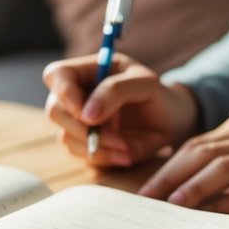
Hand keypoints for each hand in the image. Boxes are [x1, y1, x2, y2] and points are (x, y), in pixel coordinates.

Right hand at [41, 53, 198, 167]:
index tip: (87, 114)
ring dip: (98, 147)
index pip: (56, 75)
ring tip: (128, 148)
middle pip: (55, 110)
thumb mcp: (146, 84)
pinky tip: (126, 155)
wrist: (172, 122)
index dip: (64, 93)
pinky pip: (82, 155)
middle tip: (118, 138)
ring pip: (66, 137)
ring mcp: (79, 121)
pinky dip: (104, 158)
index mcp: (89, 70)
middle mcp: (78, 94)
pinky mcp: (86, 144)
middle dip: (85, 129)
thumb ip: (116, 90)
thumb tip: (86, 114)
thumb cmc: (159, 95)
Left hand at [138, 113, 228, 218]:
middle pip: (201, 152)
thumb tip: (192, 186)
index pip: (196, 143)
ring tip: (170, 208)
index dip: (167, 166)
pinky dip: (226, 205)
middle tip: (145, 201)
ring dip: (191, 188)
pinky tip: (209, 218)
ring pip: (223, 168)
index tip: (146, 189)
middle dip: (168, 177)